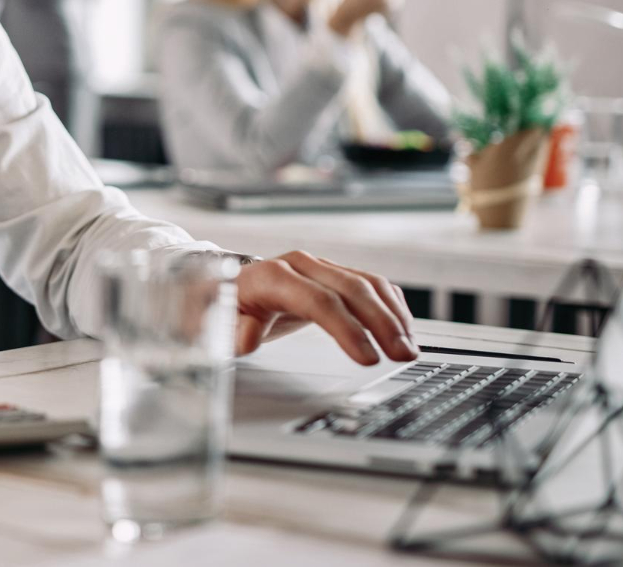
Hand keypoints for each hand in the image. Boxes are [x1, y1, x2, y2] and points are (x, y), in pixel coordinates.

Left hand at [232, 251, 418, 363]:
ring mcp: (317, 267)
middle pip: (350, 289)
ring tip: (408, 347)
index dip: (346, 328)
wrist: (218, 283)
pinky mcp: (330, 274)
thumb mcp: (214, 322)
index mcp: (271, 276)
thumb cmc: (218, 306)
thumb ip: (230, 330)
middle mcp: (298, 265)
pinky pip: (368, 283)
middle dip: (381, 324)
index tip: (367, 357)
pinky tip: (402, 328)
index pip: (318, 300)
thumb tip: (246, 339)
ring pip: (365, 283)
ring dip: (392, 315)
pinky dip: (389, 305)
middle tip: (401, 355)